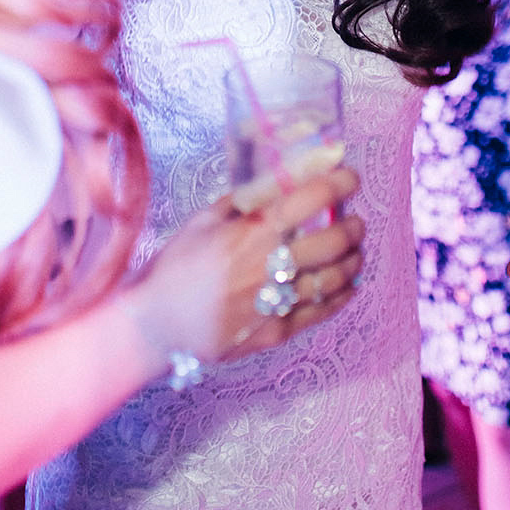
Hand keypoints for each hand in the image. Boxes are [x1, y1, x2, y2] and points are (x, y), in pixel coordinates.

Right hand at [131, 165, 364, 371]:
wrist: (154, 325)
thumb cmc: (174, 268)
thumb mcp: (202, 222)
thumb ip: (241, 203)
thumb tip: (273, 183)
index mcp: (251, 233)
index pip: (310, 200)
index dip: (338, 184)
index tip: (350, 177)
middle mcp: (269, 266)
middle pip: (333, 242)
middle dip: (353, 226)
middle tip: (355, 220)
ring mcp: (276, 303)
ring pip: (333, 278)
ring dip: (352, 260)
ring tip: (354, 251)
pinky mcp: (276, 332)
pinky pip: (321, 312)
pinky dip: (341, 295)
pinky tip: (347, 284)